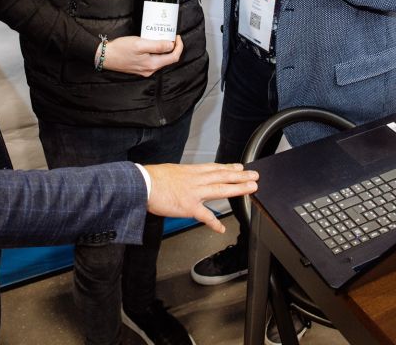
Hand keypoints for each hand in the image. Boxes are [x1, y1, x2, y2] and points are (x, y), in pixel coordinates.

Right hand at [99, 35, 183, 76]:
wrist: (104, 56)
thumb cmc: (120, 49)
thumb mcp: (140, 44)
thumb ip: (157, 45)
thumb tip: (171, 45)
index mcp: (152, 64)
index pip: (174, 57)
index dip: (179, 46)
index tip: (176, 36)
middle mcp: (150, 69)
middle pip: (168, 59)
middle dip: (172, 46)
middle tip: (169, 34)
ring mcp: (145, 69)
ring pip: (161, 59)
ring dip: (163, 48)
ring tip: (160, 37)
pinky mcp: (140, 67)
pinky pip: (153, 59)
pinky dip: (156, 51)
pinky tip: (151, 44)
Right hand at [144, 162, 258, 232]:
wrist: (142, 184)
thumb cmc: (150, 179)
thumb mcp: (169, 171)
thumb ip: (180, 176)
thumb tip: (182, 180)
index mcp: (190, 171)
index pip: (213, 168)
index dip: (228, 167)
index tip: (238, 167)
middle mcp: (195, 180)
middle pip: (222, 176)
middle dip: (240, 176)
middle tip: (254, 175)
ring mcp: (194, 193)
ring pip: (220, 189)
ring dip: (237, 188)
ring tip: (251, 188)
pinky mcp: (188, 207)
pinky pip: (205, 216)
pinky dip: (214, 223)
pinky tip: (221, 228)